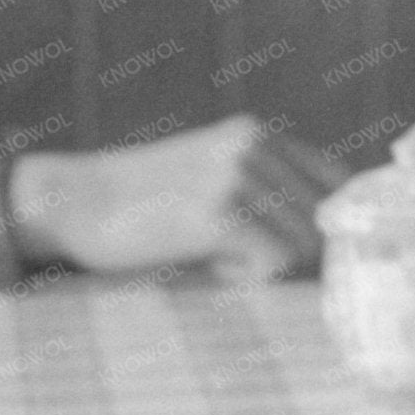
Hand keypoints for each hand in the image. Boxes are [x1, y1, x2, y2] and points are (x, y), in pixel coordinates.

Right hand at [8, 114, 338, 281]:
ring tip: (227, 266)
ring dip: (275, 269)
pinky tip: (214, 270)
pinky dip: (249, 278)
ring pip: (306, 243)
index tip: (329, 258)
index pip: (340, 182)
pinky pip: (273, 263)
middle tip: (263, 272)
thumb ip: (266, 193)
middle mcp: (255, 147)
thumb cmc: (141, 205)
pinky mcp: (219, 215)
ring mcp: (238, 178)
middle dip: (310, 257)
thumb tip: (333, 241)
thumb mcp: (210, 179)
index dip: (342, 226)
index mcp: (258, 136)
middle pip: (329, 216)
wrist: (72, 202)